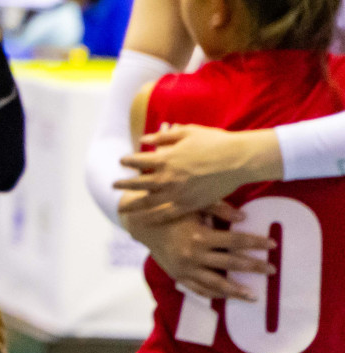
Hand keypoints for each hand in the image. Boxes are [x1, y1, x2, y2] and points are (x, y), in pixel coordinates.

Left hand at [115, 124, 281, 215]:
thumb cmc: (214, 142)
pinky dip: (154, 217)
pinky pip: (168, 214)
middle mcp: (167, 177)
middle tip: (112, 186)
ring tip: (121, 208)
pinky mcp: (191, 204)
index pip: (138, 161)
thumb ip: (163, 137)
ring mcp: (178, 193)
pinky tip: (146, 220)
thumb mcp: (187, 132)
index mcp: (164, 158)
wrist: (239, 159)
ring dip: (134, 204)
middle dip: (124, 184)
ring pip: (149, 202)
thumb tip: (144, 139)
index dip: (128, 161)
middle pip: (138, 183)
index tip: (121, 162)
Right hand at [118, 191, 273, 300]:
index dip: (256, 242)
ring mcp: (186, 268)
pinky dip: (214, 294)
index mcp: (200, 236)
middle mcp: (194, 255)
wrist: (141, 225)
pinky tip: (228, 296)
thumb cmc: (170, 212)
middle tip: (272, 269)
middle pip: (231, 263)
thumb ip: (217, 209)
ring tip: (255, 296)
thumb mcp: (192, 205)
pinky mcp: (178, 276)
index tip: (272, 244)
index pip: (236, 240)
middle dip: (255, 266)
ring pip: (217, 283)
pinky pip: (199, 289)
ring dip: (237, 290)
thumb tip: (244, 217)